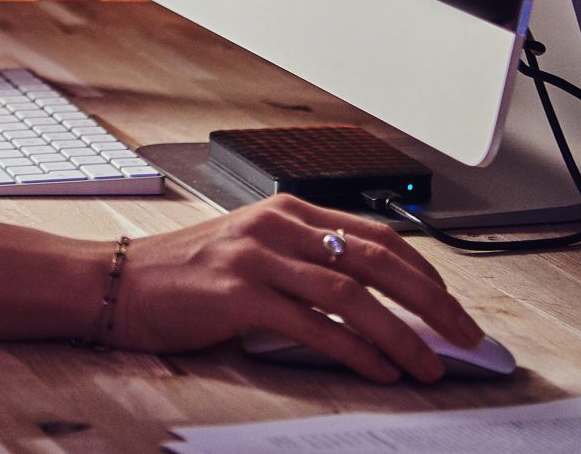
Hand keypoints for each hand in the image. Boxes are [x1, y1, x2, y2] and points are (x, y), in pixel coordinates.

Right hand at [107, 197, 484, 380]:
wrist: (116, 282)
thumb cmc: (183, 276)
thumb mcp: (252, 253)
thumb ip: (304, 264)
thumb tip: (371, 302)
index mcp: (286, 211)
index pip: (376, 234)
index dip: (425, 272)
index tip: (452, 306)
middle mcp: (277, 226)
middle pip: (377, 259)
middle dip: (431, 301)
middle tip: (464, 336)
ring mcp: (258, 257)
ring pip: (353, 294)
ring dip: (402, 334)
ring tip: (430, 366)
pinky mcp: (239, 294)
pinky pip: (315, 325)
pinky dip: (356, 350)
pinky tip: (379, 369)